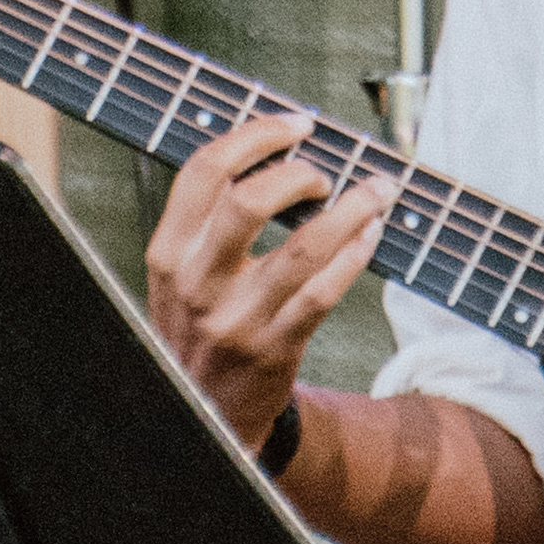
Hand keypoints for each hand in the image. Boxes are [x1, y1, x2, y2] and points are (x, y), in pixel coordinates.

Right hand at [145, 110, 398, 457]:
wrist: (202, 419)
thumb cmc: (198, 331)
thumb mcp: (178, 277)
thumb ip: (207, 224)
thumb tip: (274, 152)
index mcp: (167, 253)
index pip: (204, 172)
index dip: (256, 135)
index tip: (296, 124)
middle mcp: (197, 283)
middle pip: (249, 201)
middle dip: (300, 172)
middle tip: (324, 173)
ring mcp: (236, 319)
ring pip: (303, 246)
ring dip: (351, 209)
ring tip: (376, 191)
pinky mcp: (275, 349)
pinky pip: (325, 291)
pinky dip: (355, 254)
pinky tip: (370, 234)